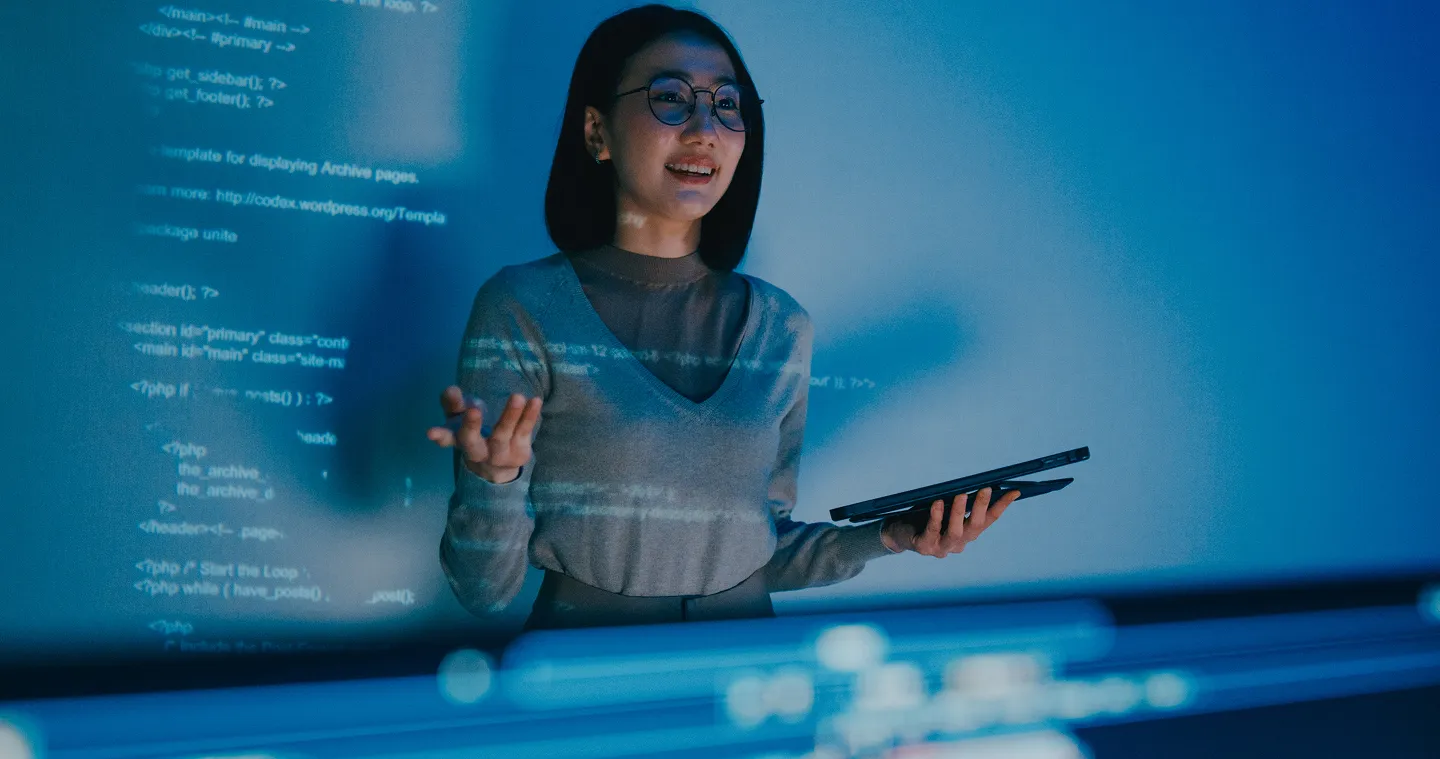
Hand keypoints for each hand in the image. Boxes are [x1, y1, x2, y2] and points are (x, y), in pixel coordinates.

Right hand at [425, 385, 541, 483]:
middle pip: (471, 441)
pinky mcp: (519, 453)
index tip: (431, 432)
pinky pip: (525, 432)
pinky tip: (535, 401)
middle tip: (473, 409)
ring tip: (517, 397)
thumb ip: (454, 404)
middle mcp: (478, 452)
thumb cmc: (474, 434)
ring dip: (509, 416)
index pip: (447, 439)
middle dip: (471, 426)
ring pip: (502, 435)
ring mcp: (499, 455)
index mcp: (460, 442)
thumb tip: (451, 390)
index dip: (440, 436)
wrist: (497, 467)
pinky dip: (529, 416)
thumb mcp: (460, 419)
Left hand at [880, 487, 1019, 556]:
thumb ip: (959, 500)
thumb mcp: (945, 507)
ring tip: (962, 494)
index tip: (1014, 491)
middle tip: (986, 489)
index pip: (989, 520)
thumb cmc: (924, 516)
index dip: (1002, 506)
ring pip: (956, 533)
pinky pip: (932, 531)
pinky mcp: (924, 547)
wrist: (898, 533)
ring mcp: (941, 548)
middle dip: (981, 508)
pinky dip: (936, 516)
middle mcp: (958, 544)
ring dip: (960, 513)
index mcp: (967, 534)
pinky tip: (937, 503)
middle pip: (974, 528)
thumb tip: (974, 482)